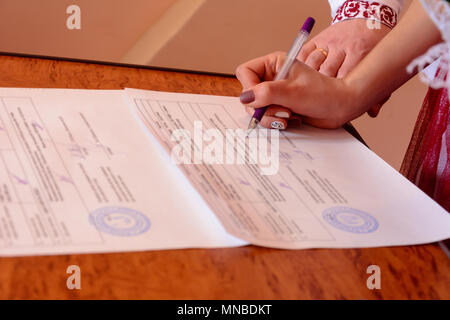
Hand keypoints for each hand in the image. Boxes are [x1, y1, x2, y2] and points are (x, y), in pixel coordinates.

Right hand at [236, 52, 367, 129]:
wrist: (340, 107)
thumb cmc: (323, 94)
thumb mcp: (293, 92)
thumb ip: (267, 93)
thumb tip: (245, 98)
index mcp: (274, 64)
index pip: (245, 72)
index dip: (248, 87)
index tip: (259, 98)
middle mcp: (271, 78)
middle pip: (248, 94)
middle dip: (262, 107)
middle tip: (281, 110)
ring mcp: (275, 93)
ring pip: (255, 109)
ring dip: (270, 116)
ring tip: (289, 115)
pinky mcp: (279, 107)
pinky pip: (265, 117)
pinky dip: (275, 122)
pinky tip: (291, 119)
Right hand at [298, 19, 391, 116]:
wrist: (366, 20)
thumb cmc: (372, 45)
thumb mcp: (379, 67)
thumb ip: (378, 92)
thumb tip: (373, 112)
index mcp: (358, 53)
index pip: (343, 77)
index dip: (336, 94)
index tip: (332, 104)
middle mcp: (342, 47)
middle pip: (325, 71)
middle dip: (321, 88)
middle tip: (317, 100)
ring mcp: (328, 42)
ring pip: (312, 63)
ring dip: (308, 78)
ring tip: (308, 90)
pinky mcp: (317, 39)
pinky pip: (303, 54)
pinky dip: (300, 66)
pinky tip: (302, 76)